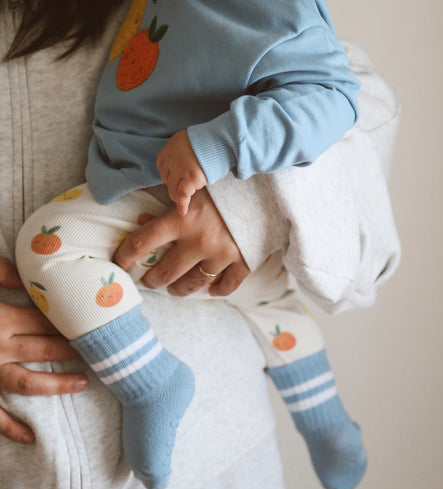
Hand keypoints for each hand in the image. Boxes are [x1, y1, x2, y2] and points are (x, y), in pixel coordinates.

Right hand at [0, 258, 86, 444]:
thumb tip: (24, 274)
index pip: (45, 321)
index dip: (69, 322)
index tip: (93, 323)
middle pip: (44, 348)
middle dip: (72, 349)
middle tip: (100, 350)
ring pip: (27, 381)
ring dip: (55, 384)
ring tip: (82, 383)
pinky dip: (10, 428)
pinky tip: (31, 437)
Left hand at [114, 188, 249, 296]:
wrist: (267, 188)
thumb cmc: (225, 186)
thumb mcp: (193, 190)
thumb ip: (169, 208)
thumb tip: (142, 221)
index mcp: (183, 219)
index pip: (143, 242)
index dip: (125, 256)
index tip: (119, 264)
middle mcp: (200, 241)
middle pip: (166, 272)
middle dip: (152, 280)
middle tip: (150, 280)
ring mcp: (222, 254)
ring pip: (192, 284)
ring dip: (179, 289)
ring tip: (175, 289)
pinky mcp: (243, 262)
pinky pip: (225, 287)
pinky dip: (216, 291)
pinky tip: (211, 290)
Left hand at [156, 130, 207, 215]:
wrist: (221, 141)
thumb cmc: (209, 141)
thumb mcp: (189, 140)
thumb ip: (181, 150)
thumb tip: (180, 162)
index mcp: (169, 149)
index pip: (162, 166)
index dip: (169, 175)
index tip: (175, 179)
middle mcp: (172, 160)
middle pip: (167, 179)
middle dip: (173, 185)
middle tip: (182, 189)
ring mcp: (180, 170)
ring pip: (173, 189)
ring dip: (177, 196)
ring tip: (183, 200)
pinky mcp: (190, 179)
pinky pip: (182, 196)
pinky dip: (182, 205)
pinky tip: (183, 212)